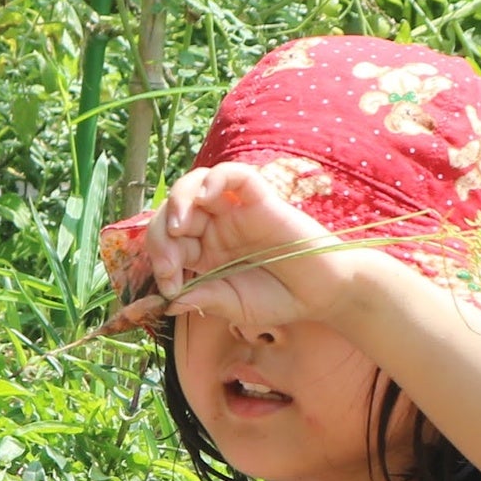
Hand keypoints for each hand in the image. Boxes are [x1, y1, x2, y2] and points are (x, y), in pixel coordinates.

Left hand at [122, 165, 355, 333]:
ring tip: (177, 228)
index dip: (159, 261)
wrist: (321, 294)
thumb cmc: (279, 298)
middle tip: (169, 266)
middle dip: (160, 237)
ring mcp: (236, 211)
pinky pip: (235, 175)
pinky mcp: (260, 199)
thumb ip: (203, 300)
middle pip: (173, 212)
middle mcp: (215, 227)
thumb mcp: (233, 306)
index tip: (169, 288)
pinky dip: (216, 179)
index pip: (167, 243)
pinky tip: (205, 198)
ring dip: (178, 201)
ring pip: (196, 184)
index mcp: (203, 252)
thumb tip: (167, 302)